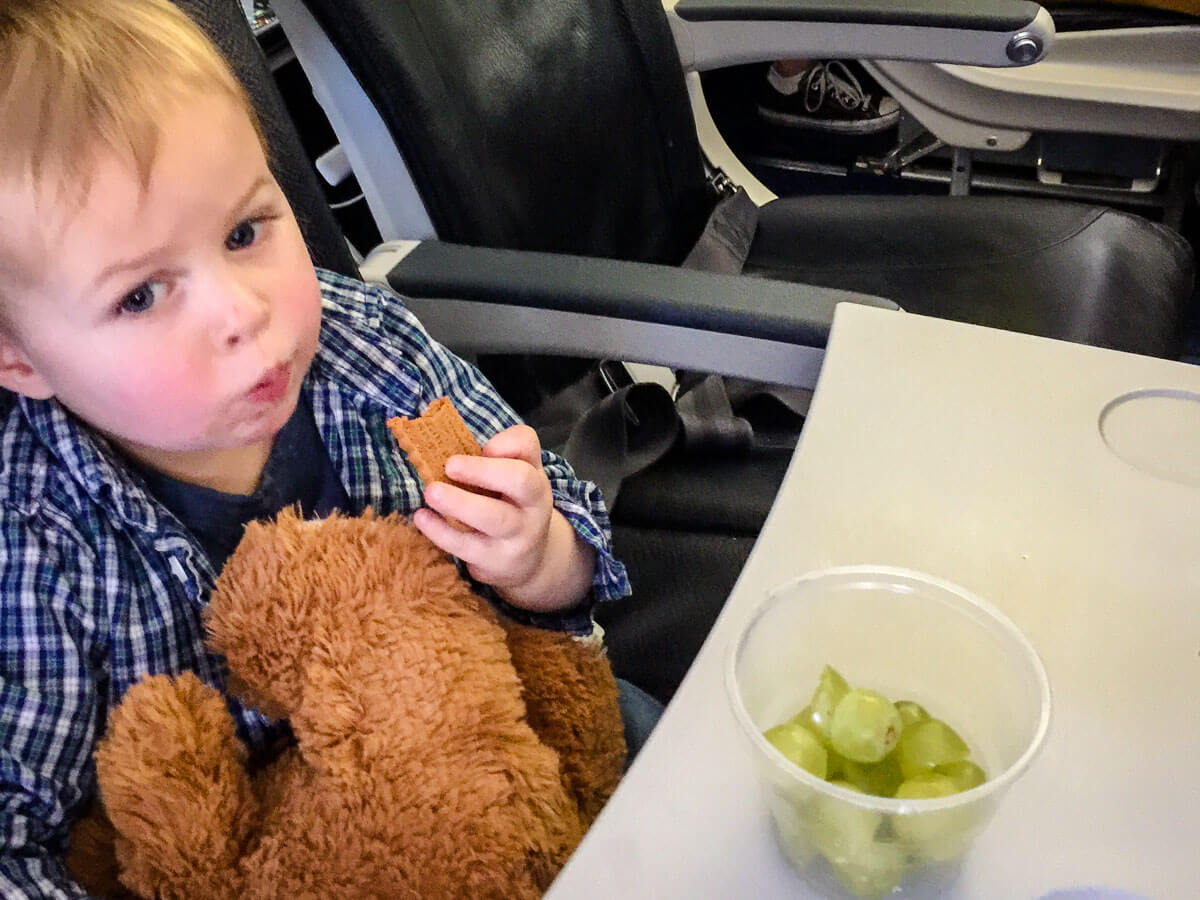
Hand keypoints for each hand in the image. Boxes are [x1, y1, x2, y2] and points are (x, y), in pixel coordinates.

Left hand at [412, 425, 594, 611]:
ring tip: (431, 492)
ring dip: (460, 503)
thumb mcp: (513, 479)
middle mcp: (533, 504)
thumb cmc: (511, 507)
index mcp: (533, 475)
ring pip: (495, 518)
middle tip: (449, 465)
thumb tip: (459, 452)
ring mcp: (518, 536)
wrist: (527, 561)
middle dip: (484, 470)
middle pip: (520, 480)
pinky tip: (422, 517)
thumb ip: (495, 456)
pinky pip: (468, 546)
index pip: (527, 446)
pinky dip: (441, 532)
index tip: (482, 446)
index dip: (505, 443)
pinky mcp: (496, 561)